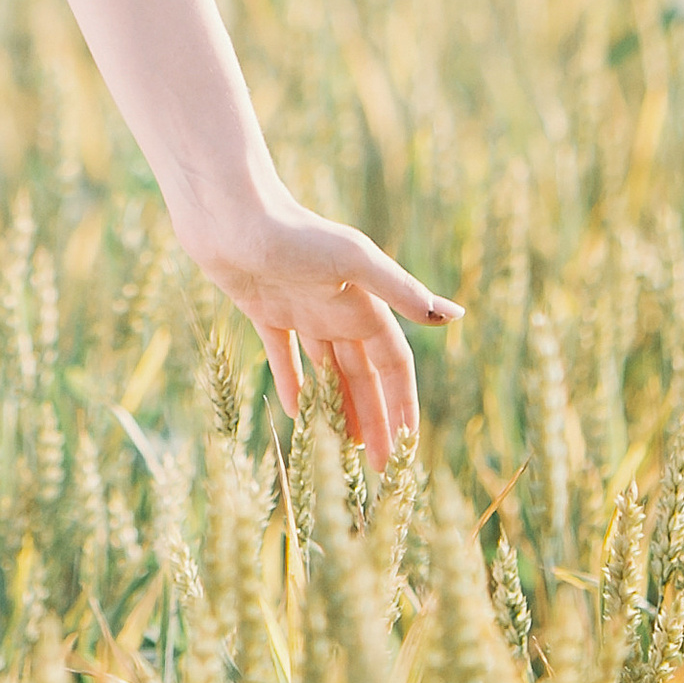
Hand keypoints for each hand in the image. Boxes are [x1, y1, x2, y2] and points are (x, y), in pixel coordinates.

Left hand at [189, 188, 459, 475]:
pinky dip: (293, 384)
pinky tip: (298, 414)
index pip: (393, 365)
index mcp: (363, 304)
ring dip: (339, 408)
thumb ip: (400, 290)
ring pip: (328, 371)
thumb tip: (453, 316)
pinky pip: (284, 357)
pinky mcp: (264, 310)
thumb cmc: (295, 232)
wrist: (230, 213)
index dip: (403, 403)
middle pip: (362, 377)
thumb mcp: (354, 260)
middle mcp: (337, 310)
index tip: (408, 446)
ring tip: (346, 450)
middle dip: (374, 420)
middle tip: (378, 469)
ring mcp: (301, 311)